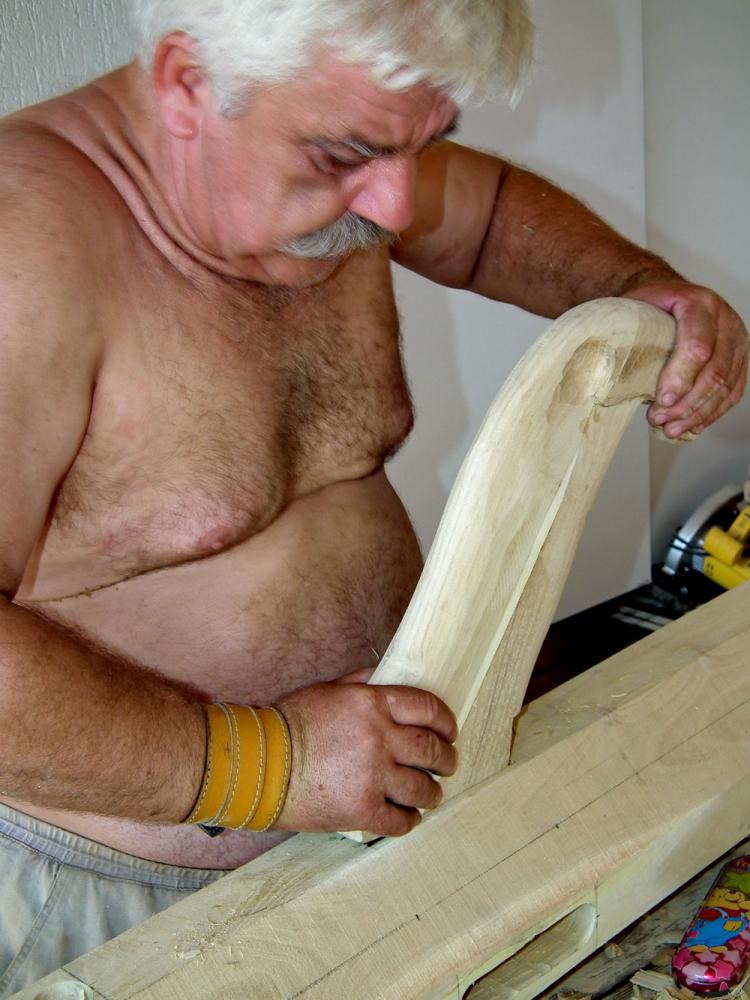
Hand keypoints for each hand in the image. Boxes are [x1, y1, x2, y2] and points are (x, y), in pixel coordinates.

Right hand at [275, 670, 457, 836]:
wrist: (258, 765)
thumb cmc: (288, 724)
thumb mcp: (327, 690)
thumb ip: (361, 684)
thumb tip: (386, 677)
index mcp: (372, 704)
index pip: (427, 708)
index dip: (446, 721)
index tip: (451, 732)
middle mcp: (379, 738)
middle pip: (432, 749)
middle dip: (447, 758)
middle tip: (448, 763)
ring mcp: (373, 776)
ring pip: (423, 788)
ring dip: (432, 792)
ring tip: (431, 793)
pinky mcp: (363, 810)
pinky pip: (401, 820)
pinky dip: (410, 819)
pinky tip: (408, 816)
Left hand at [623, 282, 747, 436]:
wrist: (672, 295)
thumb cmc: (650, 304)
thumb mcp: (635, 306)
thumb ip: (627, 330)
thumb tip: (603, 366)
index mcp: (699, 303)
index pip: (698, 345)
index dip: (681, 377)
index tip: (661, 401)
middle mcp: (725, 320)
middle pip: (715, 371)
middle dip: (686, 403)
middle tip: (660, 420)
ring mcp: (737, 340)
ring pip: (726, 385)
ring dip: (698, 413)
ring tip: (671, 429)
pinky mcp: (740, 358)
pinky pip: (733, 391)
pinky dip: (713, 413)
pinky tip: (693, 426)